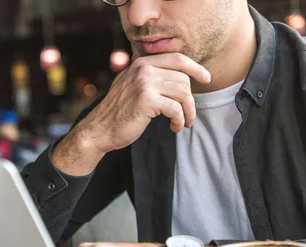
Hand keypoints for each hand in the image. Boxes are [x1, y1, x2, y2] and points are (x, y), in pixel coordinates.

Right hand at [52, 53, 210, 175]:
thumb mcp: (131, 86)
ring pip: (183, 93)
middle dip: (190, 100)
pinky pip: (176, 108)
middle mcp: (143, 69)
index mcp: (142, 63)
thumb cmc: (119, 112)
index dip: (195, 68)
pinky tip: (174, 127)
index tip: (206, 78)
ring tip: (184, 123)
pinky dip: (179, 120)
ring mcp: (144, 83)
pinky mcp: (146, 100)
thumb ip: (149, 76)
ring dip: (188, 112)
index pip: (177, 59)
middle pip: (183, 79)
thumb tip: (180, 75)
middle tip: (188, 115)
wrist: (100, 129)